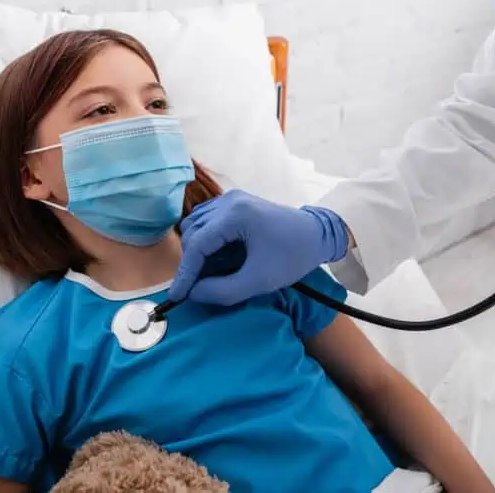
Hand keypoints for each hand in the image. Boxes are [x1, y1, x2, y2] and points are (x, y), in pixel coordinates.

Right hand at [170, 190, 349, 305]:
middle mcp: (228, 200)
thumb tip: (193, 294)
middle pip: (193, 233)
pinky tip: (214, 258)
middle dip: (191, 263)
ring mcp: (231, 198)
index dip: (185, 273)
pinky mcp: (235, 202)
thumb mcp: (259, 281)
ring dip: (196, 250)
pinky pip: (206, 220)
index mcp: (235, 215)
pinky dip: (204, 240)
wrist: (317, 235)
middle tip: (195, 289)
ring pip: (196, 225)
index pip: (197, 244)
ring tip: (205, 275)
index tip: (177, 297)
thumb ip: (223, 291)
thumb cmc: (292, 257)